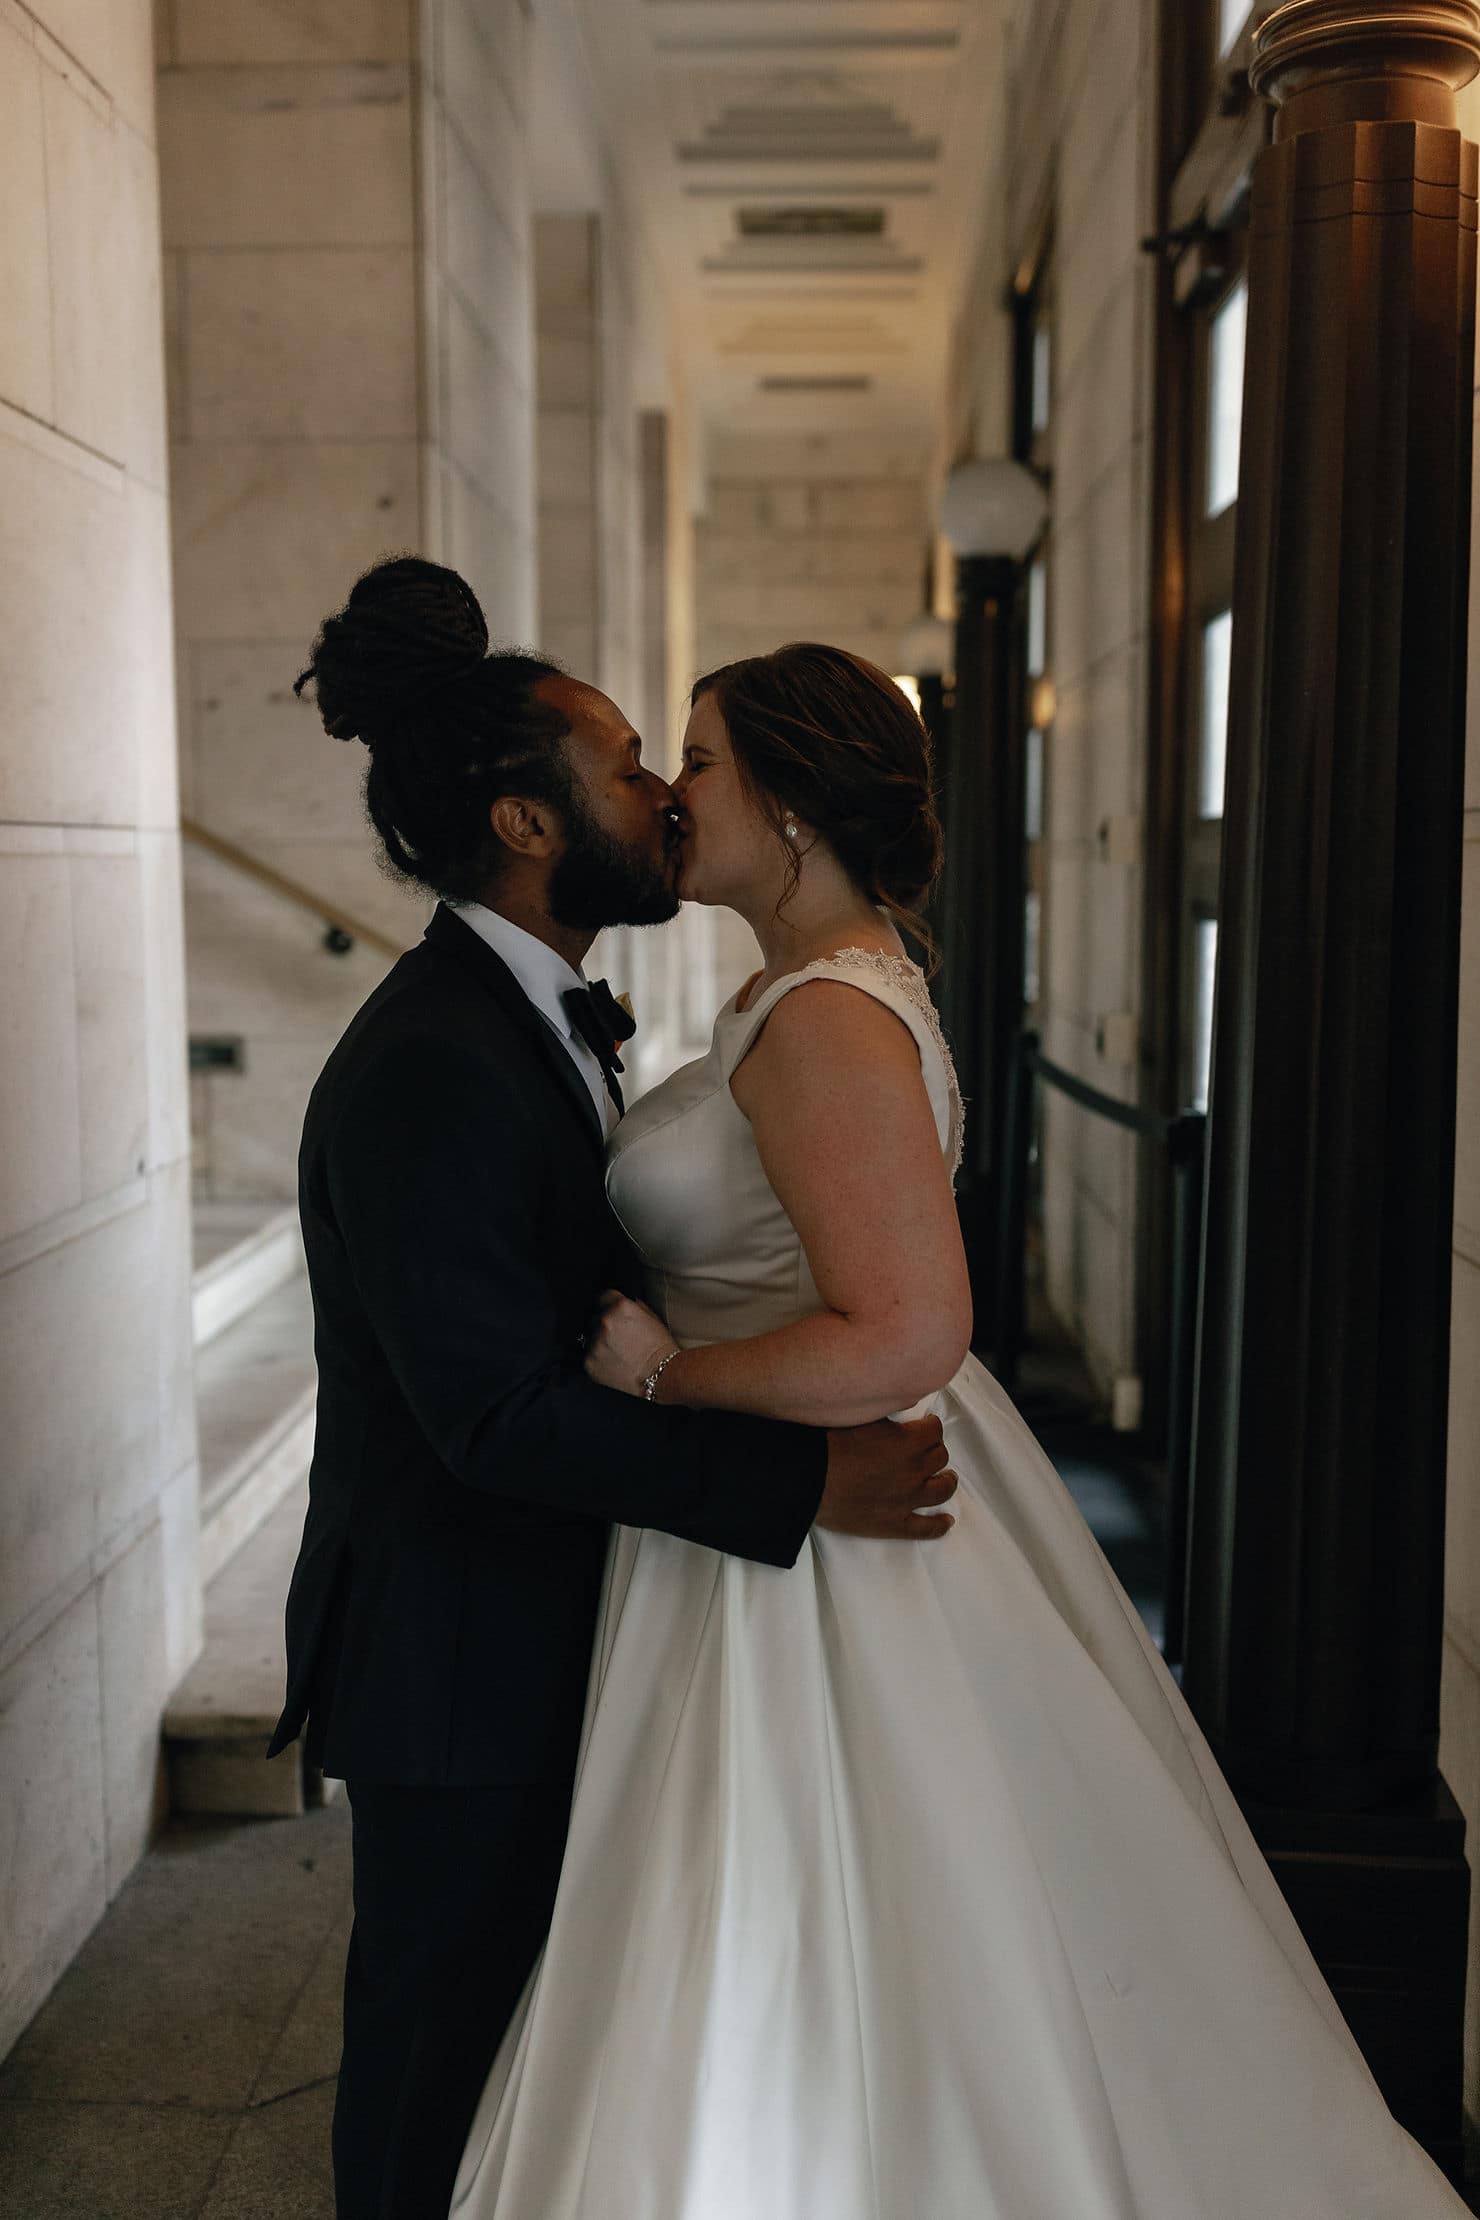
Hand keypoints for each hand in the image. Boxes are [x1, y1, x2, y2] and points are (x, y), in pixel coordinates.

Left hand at [583, 1289, 677, 1399]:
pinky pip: (588, 1356)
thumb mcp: (651, 1316)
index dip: (607, 1305)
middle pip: (595, 1318)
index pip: (603, 1296)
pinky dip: (597, 1359)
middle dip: (603, 1325)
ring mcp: (595, 1342)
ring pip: (590, 1337)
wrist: (661, 1373)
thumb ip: (632, 1306)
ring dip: (599, 1342)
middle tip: (618, 1337)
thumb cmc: (659, 1346)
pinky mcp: (589, 1361)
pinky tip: (613, 1363)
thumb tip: (620, 1304)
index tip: (610, 1312)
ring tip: (617, 1352)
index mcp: (620, 1307)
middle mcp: (605, 1322)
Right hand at [817, 1415, 957, 1540]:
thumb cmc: (829, 1443)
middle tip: (926, 1449)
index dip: (930, 1426)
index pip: (935, 1430)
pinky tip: (946, 1520)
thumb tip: (901, 1411)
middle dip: (934, 1450)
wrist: (808, 1479)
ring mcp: (907, 1500)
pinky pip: (926, 1528)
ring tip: (946, 1478)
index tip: (924, 1426)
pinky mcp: (894, 1524)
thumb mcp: (862, 1416)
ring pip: (941, 1489)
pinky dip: (939, 1525)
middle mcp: (914, 1470)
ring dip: (946, 1481)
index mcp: (909, 1441)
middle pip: (939, 1457)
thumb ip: (888, 1415)